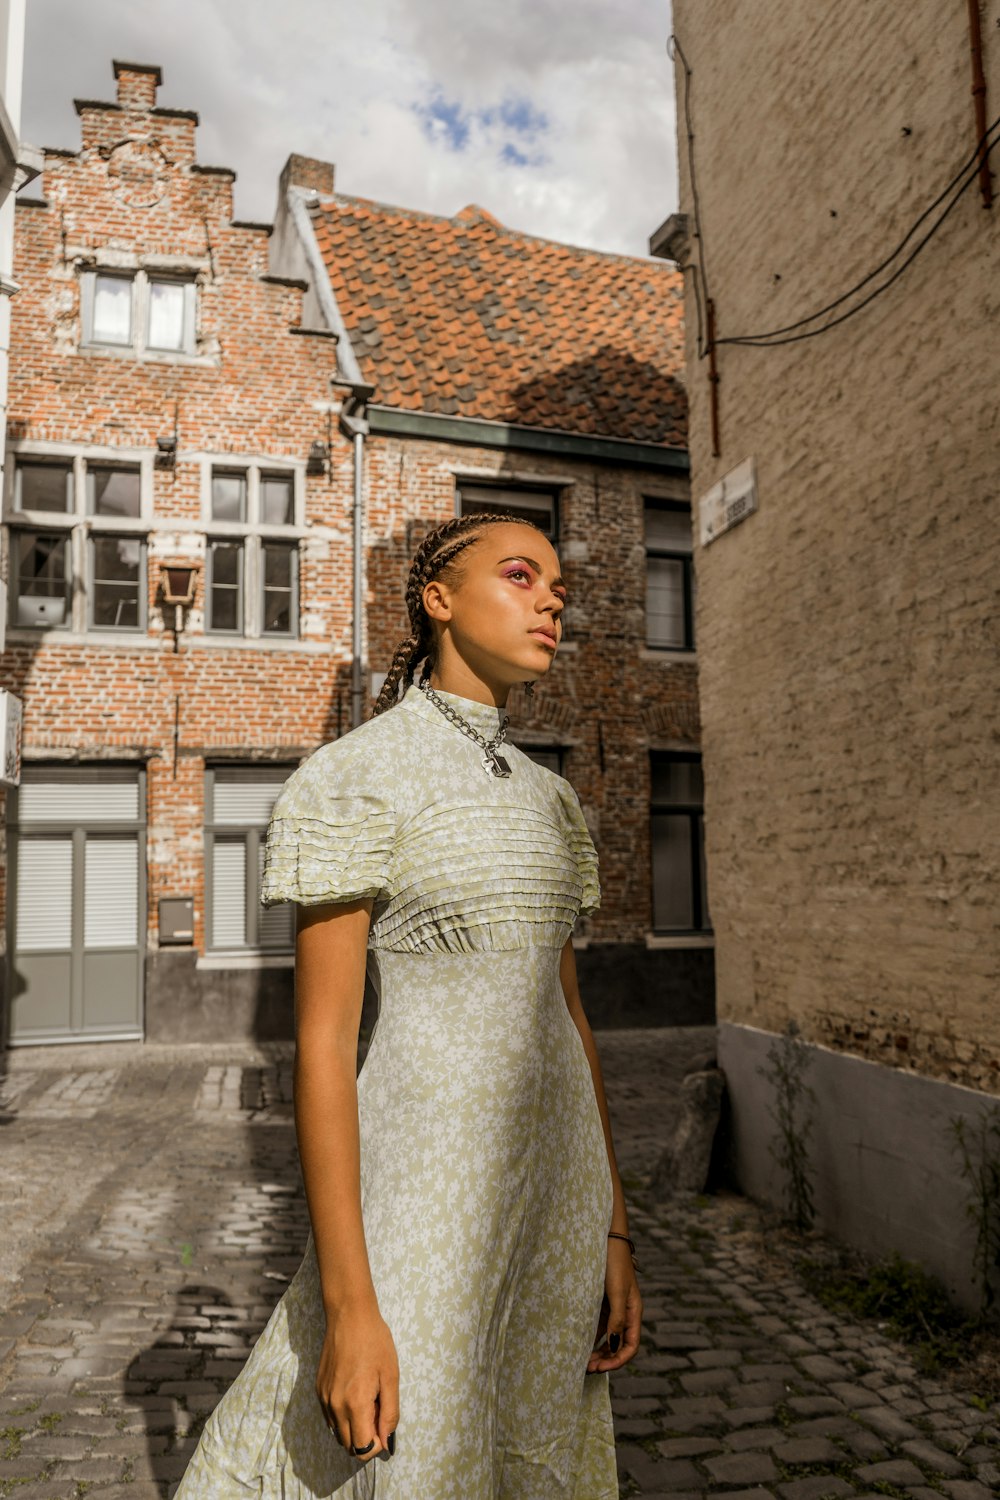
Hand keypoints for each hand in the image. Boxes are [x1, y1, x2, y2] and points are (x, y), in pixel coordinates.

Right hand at [317, 1303, 398, 1459]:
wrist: (349, 1315)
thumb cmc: (375, 1342)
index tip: (384, 1426)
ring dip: (353, 1428)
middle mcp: (334, 1406)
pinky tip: (354, 1393)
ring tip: (367, 1400)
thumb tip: (386, 1440)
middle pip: (348, 1445)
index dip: (376, 1446)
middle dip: (365, 1438)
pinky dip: (342, 1416)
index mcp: (355, 1404)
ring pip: (338, 1432)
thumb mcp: (390, 1376)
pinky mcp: (318, 1389)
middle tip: (377, 1411)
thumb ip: (390, 1412)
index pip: (361, 1449)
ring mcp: (324, 1398)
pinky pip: (330, 1417)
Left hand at [587, 1238, 641, 1372]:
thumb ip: (617, 1318)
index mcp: (634, 1311)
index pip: (630, 1346)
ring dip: (597, 1350)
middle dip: (605, 1359)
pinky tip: (579, 1342)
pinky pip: (597, 1324)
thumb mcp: (616, 1291)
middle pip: (618, 1344)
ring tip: (582, 1360)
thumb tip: (614, 1345)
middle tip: (587, 1368)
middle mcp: (625, 1312)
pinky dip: (590, 1335)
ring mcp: (612, 1306)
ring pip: (607, 1336)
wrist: (604, 1237)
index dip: (618, 1360)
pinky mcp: (600, 1300)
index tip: (601, 1368)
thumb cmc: (613, 1262)